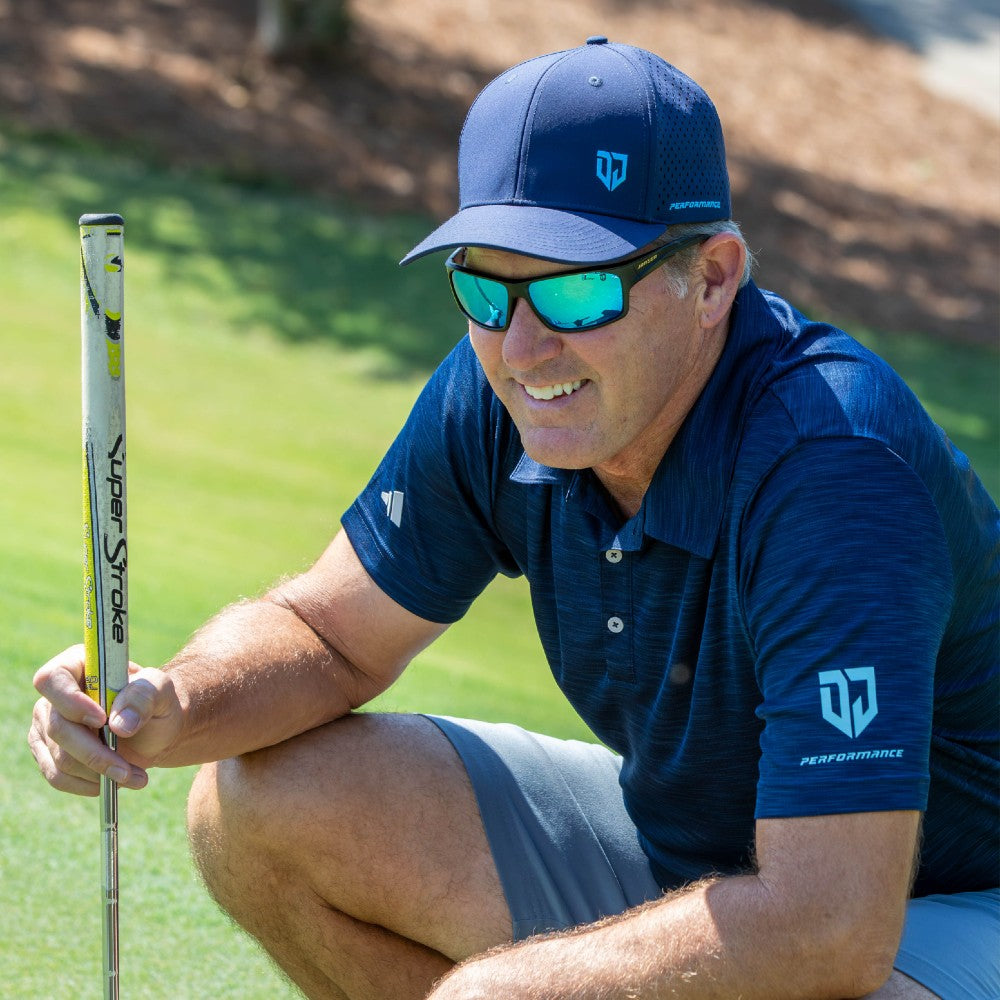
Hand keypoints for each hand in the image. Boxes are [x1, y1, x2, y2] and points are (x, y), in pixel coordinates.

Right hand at [28, 644, 182, 795]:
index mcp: (77, 665)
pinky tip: (113, 783)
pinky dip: (87, 785)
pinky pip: (57, 776)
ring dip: (98, 774)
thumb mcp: (161, 691)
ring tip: (134, 776)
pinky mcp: (47, 753)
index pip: (52, 679)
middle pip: (58, 727)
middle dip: (96, 754)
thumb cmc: (155, 702)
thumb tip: (119, 725)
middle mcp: (54, 695)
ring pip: (59, 758)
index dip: (71, 702)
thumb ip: (145, 696)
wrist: (154, 728)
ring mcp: (46, 725)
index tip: (102, 720)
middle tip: (128, 770)